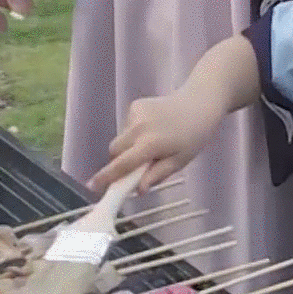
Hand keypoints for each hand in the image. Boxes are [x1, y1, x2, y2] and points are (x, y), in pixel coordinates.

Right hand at [91, 94, 220, 193]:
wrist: (199, 103)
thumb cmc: (194, 136)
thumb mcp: (179, 161)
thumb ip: (157, 175)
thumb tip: (137, 190)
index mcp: (150, 144)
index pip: (122, 164)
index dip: (106, 177)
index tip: (92, 186)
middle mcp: (138, 128)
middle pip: (115, 151)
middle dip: (119, 161)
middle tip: (134, 167)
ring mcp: (135, 113)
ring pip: (121, 138)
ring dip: (129, 146)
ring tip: (152, 144)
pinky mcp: (135, 105)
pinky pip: (127, 126)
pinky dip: (134, 132)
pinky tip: (153, 128)